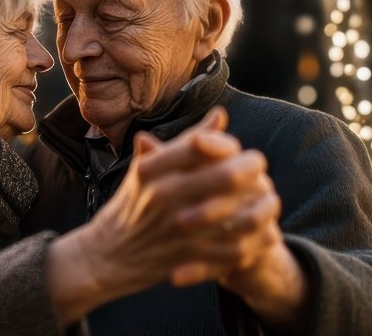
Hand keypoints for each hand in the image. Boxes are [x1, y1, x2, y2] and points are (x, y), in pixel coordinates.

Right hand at [48, 108, 245, 322]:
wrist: (105, 256)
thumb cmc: (132, 205)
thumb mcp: (149, 169)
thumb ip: (187, 142)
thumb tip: (220, 114)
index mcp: (151, 169)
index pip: (200, 144)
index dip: (226, 144)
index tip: (238, 150)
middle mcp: (161, 194)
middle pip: (224, 175)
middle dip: (250, 171)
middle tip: (261, 173)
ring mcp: (173, 227)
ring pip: (233, 212)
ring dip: (255, 207)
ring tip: (266, 202)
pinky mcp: (184, 256)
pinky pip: (229, 248)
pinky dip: (250, 241)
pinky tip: (261, 233)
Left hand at [166, 143, 308, 328]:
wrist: (230, 235)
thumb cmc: (199, 195)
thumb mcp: (182, 177)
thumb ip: (164, 159)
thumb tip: (140, 139)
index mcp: (238, 159)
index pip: (228, 145)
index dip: (212, 144)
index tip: (193, 144)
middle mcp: (257, 183)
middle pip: (238, 178)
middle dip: (209, 190)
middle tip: (176, 208)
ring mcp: (263, 213)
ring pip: (248, 219)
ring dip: (214, 223)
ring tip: (179, 229)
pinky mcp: (261, 245)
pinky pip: (238, 257)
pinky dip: (204, 269)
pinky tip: (175, 276)